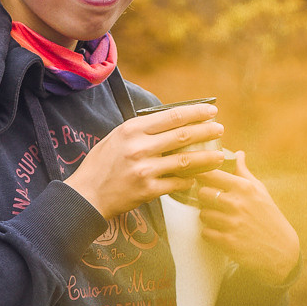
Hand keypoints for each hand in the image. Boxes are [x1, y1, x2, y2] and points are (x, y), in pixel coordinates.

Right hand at [65, 102, 225, 218]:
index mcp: (132, 129)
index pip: (172, 116)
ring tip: (219, 155)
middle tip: (220, 129)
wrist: (87, 195)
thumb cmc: (101, 164)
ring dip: (206, 157)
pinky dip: (189, 179)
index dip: (196, 112)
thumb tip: (171, 121)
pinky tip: (196, 177)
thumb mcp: (117, 137)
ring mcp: (145, 169)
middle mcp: (140, 147)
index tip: (211, 111)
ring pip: (185, 160)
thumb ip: (142, 130)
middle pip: (183, 135)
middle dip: (206, 131)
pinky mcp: (148, 189)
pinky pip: (177, 183)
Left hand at [196, 151, 299, 284]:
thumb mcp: (260, 192)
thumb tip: (238, 153)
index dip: (201, 175)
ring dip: (208, 218)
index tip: (198, 178)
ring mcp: (231, 223)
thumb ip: (244, 173)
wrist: (280, 251)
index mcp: (244, 187)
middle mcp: (237, 203)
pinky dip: (211, 234)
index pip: (210, 174)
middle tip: (214, 204)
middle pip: (202, 193)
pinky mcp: (227, 242)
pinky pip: (205, 232)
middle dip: (206, 199)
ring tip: (221, 220)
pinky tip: (222, 233)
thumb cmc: (268, 217)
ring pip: (202, 214)